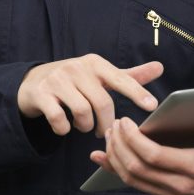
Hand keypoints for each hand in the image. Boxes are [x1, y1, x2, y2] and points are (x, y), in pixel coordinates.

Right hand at [18, 54, 162, 136]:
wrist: (33, 81)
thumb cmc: (75, 80)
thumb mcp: (101, 75)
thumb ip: (129, 76)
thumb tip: (160, 67)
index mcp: (95, 64)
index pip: (120, 79)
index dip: (137, 92)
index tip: (152, 106)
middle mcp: (77, 68)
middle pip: (102, 102)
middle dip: (105, 122)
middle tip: (103, 131)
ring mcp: (57, 80)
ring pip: (82, 111)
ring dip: (85, 127)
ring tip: (83, 126)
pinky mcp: (41, 94)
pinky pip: (59, 119)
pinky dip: (64, 129)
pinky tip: (65, 127)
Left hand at [89, 110, 193, 194]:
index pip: (154, 156)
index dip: (135, 140)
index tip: (125, 122)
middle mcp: (178, 185)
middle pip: (136, 168)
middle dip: (119, 145)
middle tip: (114, 124)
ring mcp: (169, 194)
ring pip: (131, 179)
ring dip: (114, 158)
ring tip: (109, 136)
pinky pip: (135, 185)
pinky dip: (115, 171)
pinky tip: (102, 159)